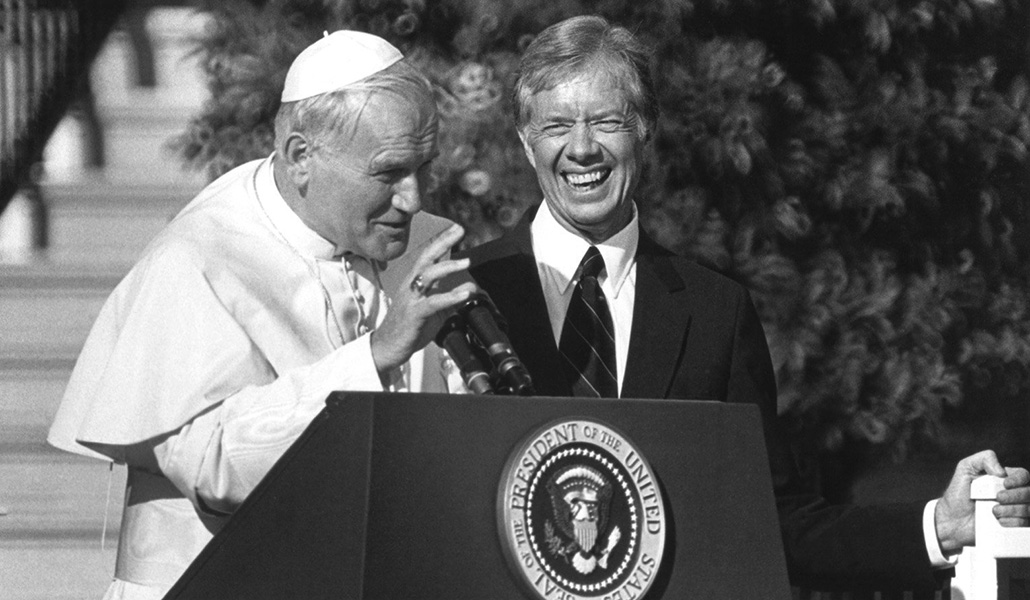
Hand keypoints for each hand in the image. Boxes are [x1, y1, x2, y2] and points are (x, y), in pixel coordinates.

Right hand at [370, 223, 477, 375]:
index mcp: (414, 282)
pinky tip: (464, 294)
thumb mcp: (433, 310)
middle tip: (459, 231)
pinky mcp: (414, 314)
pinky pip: (433, 302)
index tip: (456, 228)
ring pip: (427, 275)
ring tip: (466, 261)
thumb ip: (450, 298)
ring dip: (448, 266)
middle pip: (426, 258)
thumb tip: (470, 287)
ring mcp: (411, 299)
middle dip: (442, 242)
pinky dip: (450, 297)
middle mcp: (410, 286)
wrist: (386, 348)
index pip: (428, 256)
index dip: (442, 241)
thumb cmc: (408, 328)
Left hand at [935, 449, 1029, 551]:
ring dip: (1013, 509)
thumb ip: (983, 459)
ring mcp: (1015, 511)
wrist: (952, 519)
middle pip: (1029, 492)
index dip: (1019, 479)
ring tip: (994, 511)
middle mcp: (1013, 494)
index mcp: (1005, 479)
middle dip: (1015, 495)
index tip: (1005, 484)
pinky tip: (1000, 521)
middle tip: (997, 498)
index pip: (1024, 475)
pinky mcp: (1013, 526)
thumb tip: (1003, 471)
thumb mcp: (966, 469)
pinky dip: (1014, 522)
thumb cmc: (958, 493)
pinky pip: (1026, 525)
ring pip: (1029, 509)